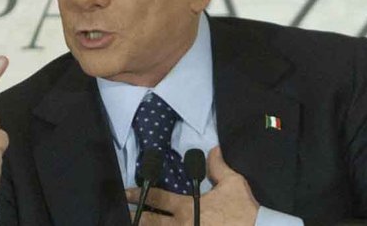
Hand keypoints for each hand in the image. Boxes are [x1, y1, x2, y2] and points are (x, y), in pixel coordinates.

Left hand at [126, 146, 258, 224]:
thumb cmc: (244, 210)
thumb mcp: (233, 183)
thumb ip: (218, 166)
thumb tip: (213, 149)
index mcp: (188, 208)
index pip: (157, 198)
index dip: (139, 195)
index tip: (126, 193)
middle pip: (150, 222)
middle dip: (135, 217)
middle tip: (122, 213)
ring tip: (132, 225)